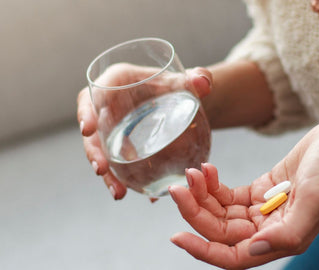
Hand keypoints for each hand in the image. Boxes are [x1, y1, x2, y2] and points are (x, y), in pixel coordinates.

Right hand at [77, 63, 212, 198]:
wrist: (181, 101)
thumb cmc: (178, 85)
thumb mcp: (190, 81)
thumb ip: (199, 78)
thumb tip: (203, 83)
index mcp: (116, 83)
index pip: (94, 94)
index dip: (86, 111)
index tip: (88, 129)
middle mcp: (107, 107)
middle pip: (92, 129)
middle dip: (93, 150)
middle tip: (100, 168)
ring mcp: (112, 129)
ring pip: (102, 152)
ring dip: (107, 174)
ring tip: (118, 192)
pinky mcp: (121, 146)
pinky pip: (117, 165)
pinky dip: (124, 180)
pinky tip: (135, 194)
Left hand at [169, 120, 318, 268]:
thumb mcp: (315, 199)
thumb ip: (287, 231)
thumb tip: (252, 250)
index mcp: (282, 239)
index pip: (232, 256)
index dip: (203, 250)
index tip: (177, 235)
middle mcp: (269, 230)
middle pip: (220, 231)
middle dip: (196, 210)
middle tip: (179, 186)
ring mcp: (263, 210)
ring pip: (220, 212)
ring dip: (202, 194)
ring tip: (193, 171)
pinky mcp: (260, 191)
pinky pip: (228, 195)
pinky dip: (213, 184)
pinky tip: (207, 169)